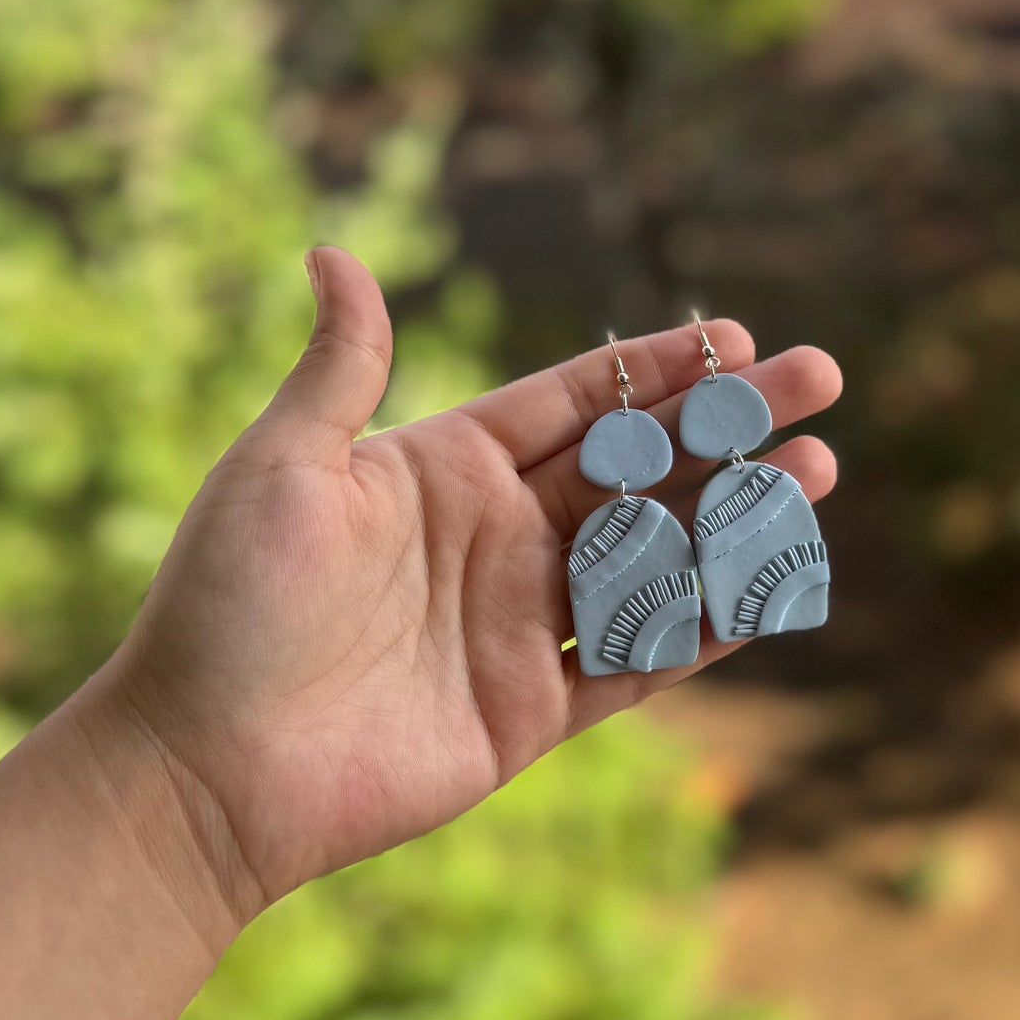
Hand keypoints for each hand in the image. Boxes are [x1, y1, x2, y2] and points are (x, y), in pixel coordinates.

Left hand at [96, 247, 840, 923]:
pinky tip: (765, 587)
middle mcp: (497, 539)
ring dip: (735, 516)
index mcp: (446, 470)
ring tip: (817, 472)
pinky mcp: (531, 711)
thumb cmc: (226, 605)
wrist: (202, 768)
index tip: (734, 335)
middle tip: (817, 381)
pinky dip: (702, 628)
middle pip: (637, 469)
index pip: (574, 402)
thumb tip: (330, 252)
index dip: (653, 368)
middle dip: (727, 425)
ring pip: (653, 558)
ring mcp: (519, 625)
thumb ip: (339, 370)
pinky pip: (635, 661)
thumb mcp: (281, 469)